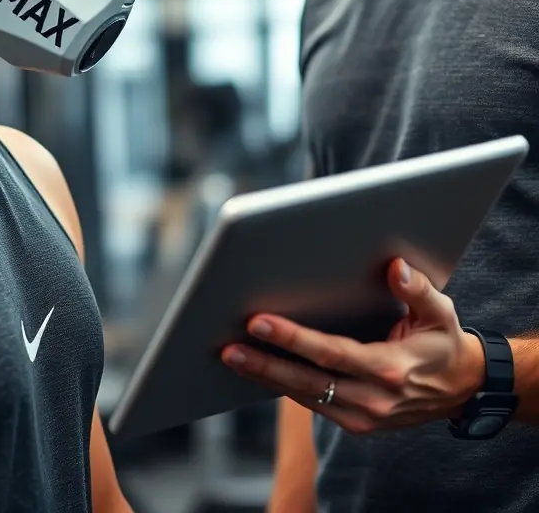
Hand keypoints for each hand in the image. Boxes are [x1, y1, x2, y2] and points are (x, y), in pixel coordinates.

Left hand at [222, 259, 485, 434]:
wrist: (461, 389)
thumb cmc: (444, 342)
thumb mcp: (441, 312)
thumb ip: (418, 290)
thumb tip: (395, 267)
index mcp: (390, 368)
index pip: (330, 353)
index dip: (292, 338)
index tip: (259, 321)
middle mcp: (373, 398)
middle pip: (307, 381)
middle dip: (264, 364)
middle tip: (228, 347)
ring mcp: (363, 417)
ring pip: (305, 396)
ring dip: (266, 377)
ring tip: (230, 355)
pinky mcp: (356, 423)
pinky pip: (313, 403)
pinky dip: (285, 385)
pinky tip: (258, 368)